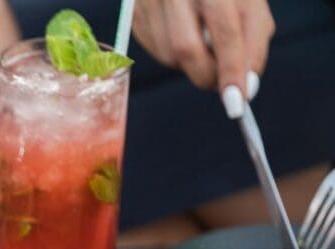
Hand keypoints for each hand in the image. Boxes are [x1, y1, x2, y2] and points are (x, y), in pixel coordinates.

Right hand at [133, 0, 273, 99]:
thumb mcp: (249, 3)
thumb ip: (253, 41)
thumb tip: (245, 86)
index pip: (225, 33)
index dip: (232, 69)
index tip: (238, 100)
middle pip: (188, 49)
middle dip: (209, 76)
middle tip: (224, 85)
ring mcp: (149, 2)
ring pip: (170, 56)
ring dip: (193, 64)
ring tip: (205, 41)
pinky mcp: (134, 15)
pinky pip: (156, 51)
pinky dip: (176, 55)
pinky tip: (185, 34)